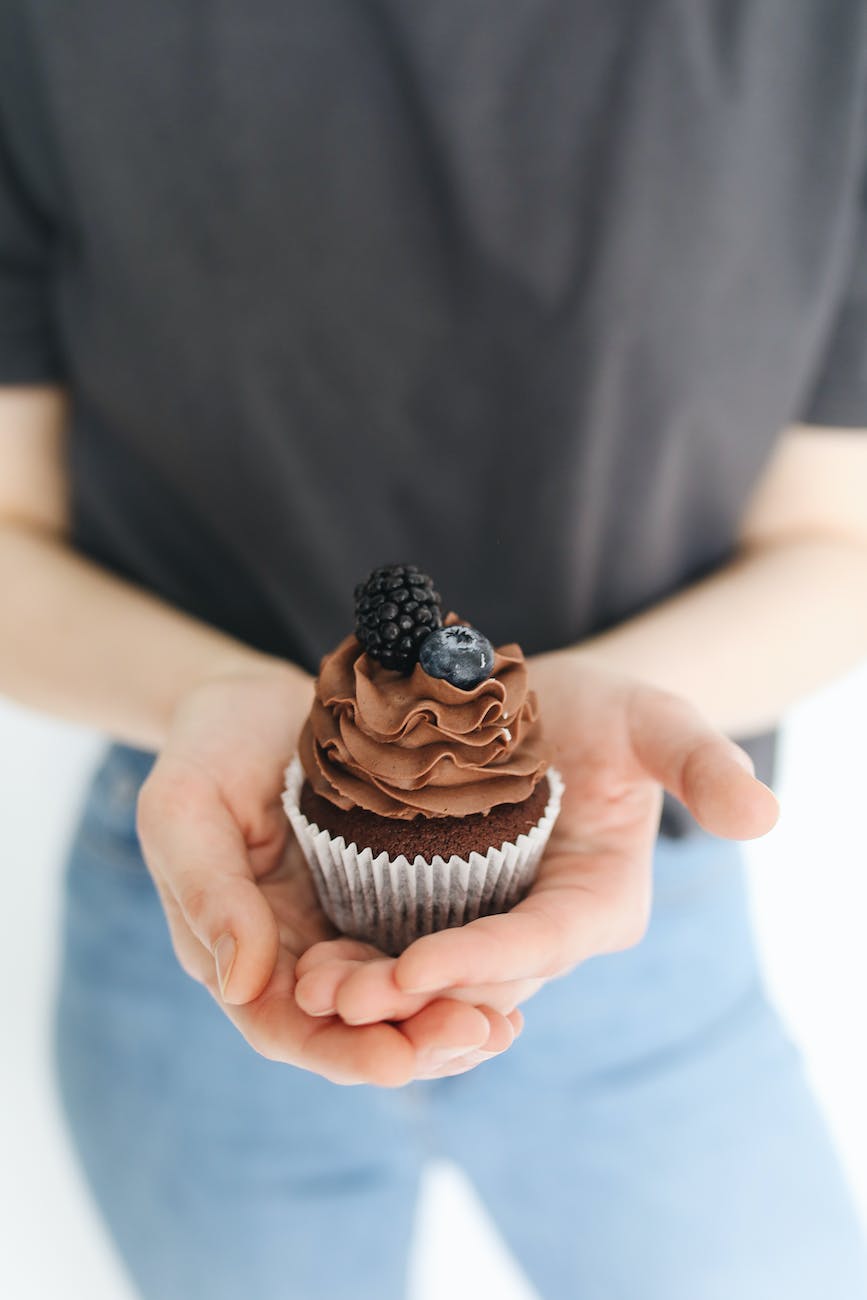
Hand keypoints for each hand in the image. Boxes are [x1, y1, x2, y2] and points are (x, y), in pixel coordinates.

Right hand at [136, 662, 521, 1084]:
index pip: (284, 1027)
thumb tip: (241, 985)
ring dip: (448, 1022)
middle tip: (478, 1036)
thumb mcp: (186, 807)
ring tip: (505, 1027)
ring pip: (399, 1004)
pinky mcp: (394, 895)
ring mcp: (348, 927)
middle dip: (414, 1044)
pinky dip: (465, 974)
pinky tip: (512, 978)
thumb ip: (207, 891)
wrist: (261, 700)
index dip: (340, 1051)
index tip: (398, 1059)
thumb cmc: (210, 747)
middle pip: (354, 1029)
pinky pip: (431, 951)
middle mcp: (298, 954)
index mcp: (239, 948)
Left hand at [293, 654, 779, 1026]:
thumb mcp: (654, 719)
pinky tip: (306, 965)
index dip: (480, 962)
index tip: (412, 971)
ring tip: (308, 990)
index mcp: (599, 904)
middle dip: (410, 995)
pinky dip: (358, 963)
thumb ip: (702, 762)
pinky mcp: (438, 913)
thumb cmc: (606, 712)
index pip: (541, 946)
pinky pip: (397, 950)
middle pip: (476, 979)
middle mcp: (543, 932)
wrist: (540, 703)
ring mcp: (487, 927)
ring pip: (431, 980)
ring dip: (372, 995)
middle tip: (335, 999)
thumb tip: (765, 815)